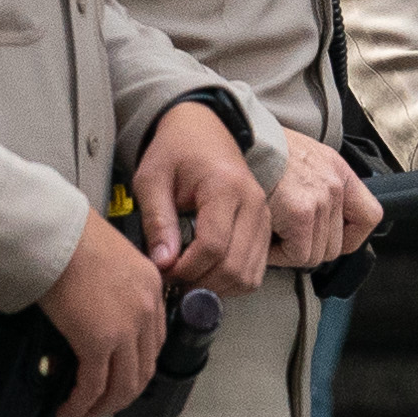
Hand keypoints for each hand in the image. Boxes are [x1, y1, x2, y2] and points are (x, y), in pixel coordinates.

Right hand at [37, 220, 166, 416]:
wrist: (53, 231)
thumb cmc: (70, 234)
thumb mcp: (109, 254)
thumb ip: (113, 284)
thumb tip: (95, 307)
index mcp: (151, 287)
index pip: (154, 341)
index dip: (136, 366)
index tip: (119, 375)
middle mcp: (146, 311)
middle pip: (143, 370)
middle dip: (122, 393)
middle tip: (103, 402)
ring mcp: (126, 329)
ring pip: (123, 385)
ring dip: (103, 406)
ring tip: (84, 412)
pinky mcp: (98, 342)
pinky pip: (93, 386)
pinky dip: (81, 404)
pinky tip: (69, 409)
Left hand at [130, 100, 268, 293]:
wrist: (202, 129)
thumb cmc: (175, 150)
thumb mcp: (152, 179)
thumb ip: (157, 221)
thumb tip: (162, 263)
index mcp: (225, 187)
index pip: (213, 246)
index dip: (186, 269)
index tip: (164, 271)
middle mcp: (253, 203)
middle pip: (235, 266)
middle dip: (200, 284)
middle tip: (173, 282)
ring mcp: (264, 216)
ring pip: (249, 275)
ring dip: (217, 288)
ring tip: (188, 280)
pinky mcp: (265, 226)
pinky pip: (256, 270)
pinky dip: (232, 282)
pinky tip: (207, 274)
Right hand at [265, 128, 384, 271]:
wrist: (241, 136)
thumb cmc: (261, 148)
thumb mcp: (301, 156)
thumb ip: (317, 184)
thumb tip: (314, 221)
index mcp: (337, 170)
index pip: (370, 216)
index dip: (351, 236)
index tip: (328, 238)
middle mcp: (335, 185)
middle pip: (335, 246)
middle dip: (306, 248)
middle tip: (283, 237)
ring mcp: (321, 199)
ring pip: (314, 255)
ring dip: (289, 252)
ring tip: (270, 234)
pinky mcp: (301, 212)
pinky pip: (296, 254)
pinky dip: (278, 255)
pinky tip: (264, 238)